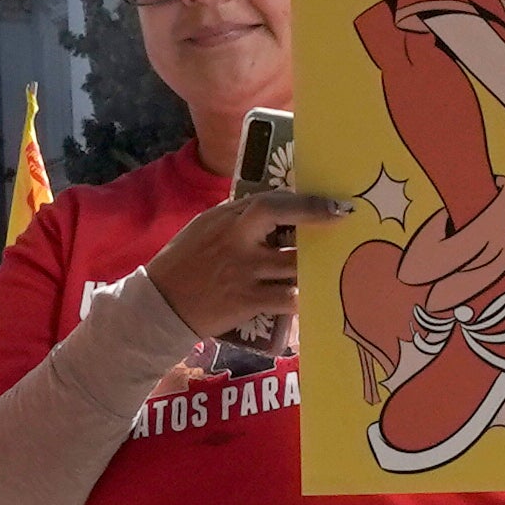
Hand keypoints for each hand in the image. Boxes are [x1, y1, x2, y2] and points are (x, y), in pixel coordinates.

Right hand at [146, 190, 346, 340]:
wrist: (161, 303)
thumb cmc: (184, 262)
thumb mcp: (206, 228)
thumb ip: (238, 220)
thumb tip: (276, 211)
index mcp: (226, 219)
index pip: (269, 202)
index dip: (304, 202)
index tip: (332, 204)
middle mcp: (237, 241)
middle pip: (283, 222)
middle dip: (316, 219)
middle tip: (343, 220)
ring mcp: (243, 271)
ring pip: (292, 264)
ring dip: (315, 263)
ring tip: (334, 263)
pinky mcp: (247, 300)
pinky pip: (287, 297)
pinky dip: (303, 297)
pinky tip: (314, 297)